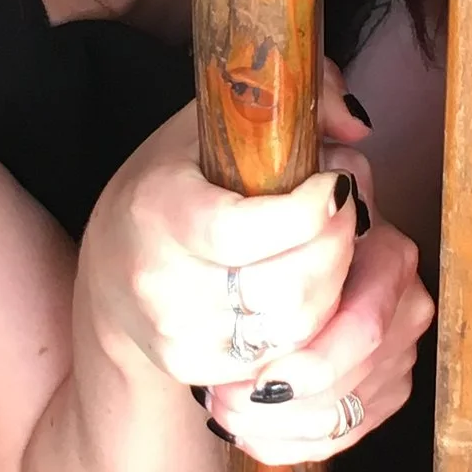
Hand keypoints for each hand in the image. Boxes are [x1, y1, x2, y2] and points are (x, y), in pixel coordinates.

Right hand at [85, 73, 429, 461]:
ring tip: (331, 246)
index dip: (312, 210)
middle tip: (345, 213)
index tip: (335, 182)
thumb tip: (355, 122)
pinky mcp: (200, 371)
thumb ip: (286, 99)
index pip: (247, 231)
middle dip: (339, 245)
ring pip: (297, 328)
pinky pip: (286, 355)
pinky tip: (311, 286)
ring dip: (336, 284)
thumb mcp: (206, 125)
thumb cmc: (171, 186)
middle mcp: (162, 284)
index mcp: (159, 213)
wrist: (115, 268)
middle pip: (288, 287)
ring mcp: (181, 337)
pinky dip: (314, 321)